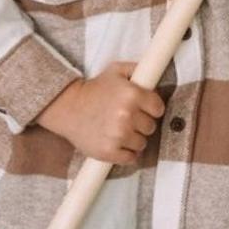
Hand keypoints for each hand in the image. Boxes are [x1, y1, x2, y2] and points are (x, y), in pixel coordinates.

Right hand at [35, 61, 165, 163]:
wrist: (69, 107)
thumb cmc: (94, 89)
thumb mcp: (116, 71)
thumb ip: (138, 69)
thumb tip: (154, 75)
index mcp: (132, 94)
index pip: (159, 108)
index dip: (152, 108)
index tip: (144, 109)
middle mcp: (127, 115)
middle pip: (151, 127)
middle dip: (142, 123)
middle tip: (129, 118)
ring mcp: (118, 135)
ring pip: (142, 144)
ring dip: (134, 139)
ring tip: (121, 130)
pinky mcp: (109, 152)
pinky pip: (131, 158)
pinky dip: (126, 153)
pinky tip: (118, 143)